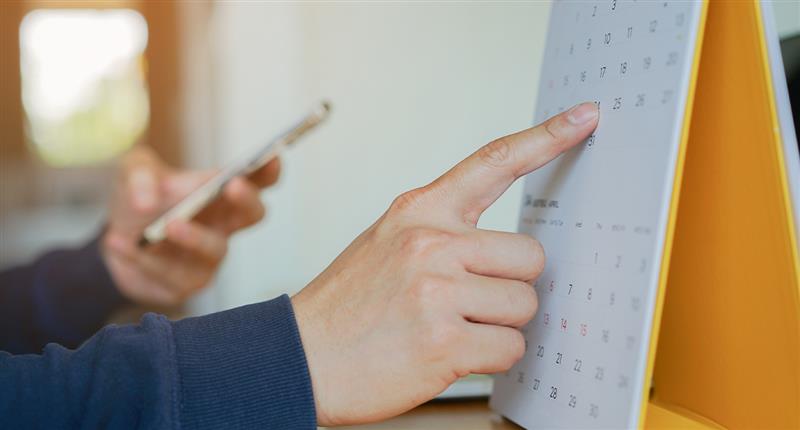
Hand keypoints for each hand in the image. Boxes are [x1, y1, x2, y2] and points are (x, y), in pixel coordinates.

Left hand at [101, 145, 280, 305]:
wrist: (112, 239)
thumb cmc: (138, 199)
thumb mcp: (132, 171)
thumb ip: (139, 175)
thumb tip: (146, 202)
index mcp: (221, 195)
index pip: (256, 181)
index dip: (268, 170)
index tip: (272, 156)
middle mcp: (223, 227)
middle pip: (253, 215)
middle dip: (247, 201)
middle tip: (231, 186)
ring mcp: (208, 259)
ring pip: (214, 250)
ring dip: (194, 237)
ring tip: (170, 225)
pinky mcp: (184, 285)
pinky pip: (169, 275)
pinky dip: (142, 258)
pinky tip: (118, 242)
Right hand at [291, 102, 598, 425]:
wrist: (299, 357)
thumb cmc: (346, 305)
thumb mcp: (386, 243)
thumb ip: (443, 235)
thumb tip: (509, 254)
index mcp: (418, 212)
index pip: (493, 162)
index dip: (546, 137)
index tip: (585, 117)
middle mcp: (430, 242)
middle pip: (530, 256)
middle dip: (511, 285)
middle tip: (470, 302)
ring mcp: (437, 290)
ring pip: (524, 305)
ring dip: (499, 325)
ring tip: (451, 328)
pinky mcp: (444, 340)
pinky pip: (510, 348)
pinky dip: (490, 358)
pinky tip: (449, 355)